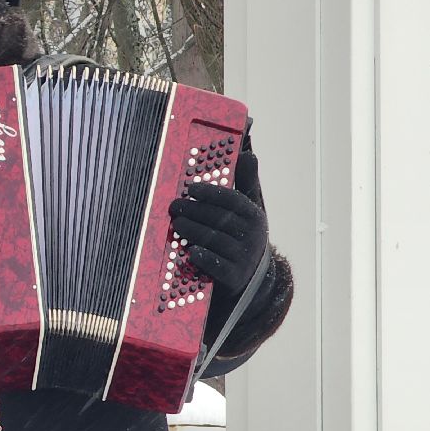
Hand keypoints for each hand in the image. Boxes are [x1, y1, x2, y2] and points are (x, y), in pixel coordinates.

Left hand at [168, 148, 267, 297]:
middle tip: (174, 206)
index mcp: (255, 215)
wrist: (253, 276)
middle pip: (219, 219)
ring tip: (177, 224)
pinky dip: (204, 257)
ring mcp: (244, 257)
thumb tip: (247, 154)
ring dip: (193, 231)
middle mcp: (253, 235)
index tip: (190, 187)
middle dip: (195, 211)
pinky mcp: (234, 277)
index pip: (232, 200)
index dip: (211, 192)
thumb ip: (246, 183)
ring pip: (215, 240)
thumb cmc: (242, 234)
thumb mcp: (248, 210)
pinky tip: (191, 251)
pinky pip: (217, 265)